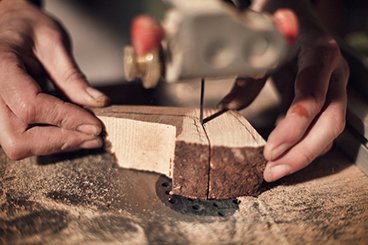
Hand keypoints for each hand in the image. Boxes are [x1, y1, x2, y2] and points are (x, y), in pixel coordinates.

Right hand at [0, 0, 109, 159]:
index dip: (67, 120)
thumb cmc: (28, 30)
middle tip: (94, 137)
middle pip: (18, 138)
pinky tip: (74, 131)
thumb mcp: (54, 43)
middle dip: (61, 140)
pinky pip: (25, 140)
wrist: (10, 26)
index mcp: (1, 67)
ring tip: (89, 136)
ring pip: (19, 145)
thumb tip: (99, 103)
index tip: (96, 125)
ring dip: (59, 144)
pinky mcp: (4, 117)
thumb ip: (73, 76)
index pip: (31, 106)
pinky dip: (53, 140)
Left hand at [221, 0, 349, 181]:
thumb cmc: (280, 25)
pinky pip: (319, 126)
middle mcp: (334, 72)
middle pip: (330, 121)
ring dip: (302, 154)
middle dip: (302, 151)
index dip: (293, 127)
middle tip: (274, 170)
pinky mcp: (325, 97)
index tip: (272, 149)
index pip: (311, 95)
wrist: (295, 12)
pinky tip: (281, 154)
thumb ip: (248, 76)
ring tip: (275, 170)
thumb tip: (226, 109)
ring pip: (328, 129)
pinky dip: (301, 143)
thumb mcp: (263, 46)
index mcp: (319, 54)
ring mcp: (334, 86)